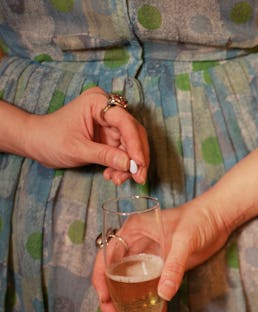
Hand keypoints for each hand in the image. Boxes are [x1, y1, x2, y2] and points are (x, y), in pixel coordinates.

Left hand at [25, 87, 148, 183]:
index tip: (139, 164)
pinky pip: (123, 150)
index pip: (126, 122)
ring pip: (131, 144)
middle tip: (138, 177)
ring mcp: (109, 122)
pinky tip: (113, 175)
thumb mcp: (77, 149)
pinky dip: (121, 164)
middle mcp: (108, 109)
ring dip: (128, 164)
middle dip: (136, 157)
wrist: (35, 142)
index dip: (135, 144)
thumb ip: (105, 156)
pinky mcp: (109, 134)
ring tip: (118, 179)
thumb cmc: (49, 139)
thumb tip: (130, 165)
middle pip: (133, 133)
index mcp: (98, 102)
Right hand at [92, 198, 233, 311]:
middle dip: (112, 302)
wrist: (220, 218)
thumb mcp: (185, 240)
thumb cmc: (199, 218)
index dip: (102, 280)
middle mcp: (137, 246)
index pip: (107, 257)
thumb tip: (163, 295)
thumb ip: (173, 267)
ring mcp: (150, 260)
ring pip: (132, 288)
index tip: (105, 300)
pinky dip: (154, 308)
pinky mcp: (165, 270)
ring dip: (128, 310)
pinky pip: (155, 291)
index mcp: (133, 232)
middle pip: (116, 277)